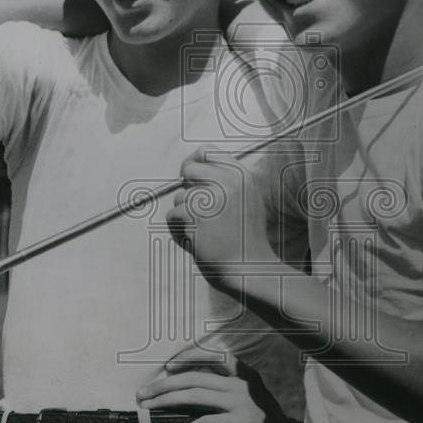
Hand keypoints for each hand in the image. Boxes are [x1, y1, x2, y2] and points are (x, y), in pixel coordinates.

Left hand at [136, 345, 305, 422]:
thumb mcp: (250, 402)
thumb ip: (228, 393)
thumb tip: (190, 395)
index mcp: (244, 375)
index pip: (212, 356)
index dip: (188, 358)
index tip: (168, 366)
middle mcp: (242, 384)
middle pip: (195, 378)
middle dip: (165, 385)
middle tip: (143, 393)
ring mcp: (242, 402)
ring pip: (196, 396)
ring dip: (167, 402)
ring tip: (148, 409)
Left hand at [166, 145, 276, 291]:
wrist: (250, 271)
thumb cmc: (244, 242)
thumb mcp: (245, 202)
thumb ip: (224, 183)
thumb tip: (190, 168)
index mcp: (242, 176)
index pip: (207, 151)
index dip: (193, 163)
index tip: (189, 177)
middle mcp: (228, 181)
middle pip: (188, 168)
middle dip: (185, 189)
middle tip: (193, 211)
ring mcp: (211, 197)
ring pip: (179, 197)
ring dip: (184, 218)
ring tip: (203, 235)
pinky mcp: (194, 214)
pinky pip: (172, 215)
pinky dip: (178, 232)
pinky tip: (196, 243)